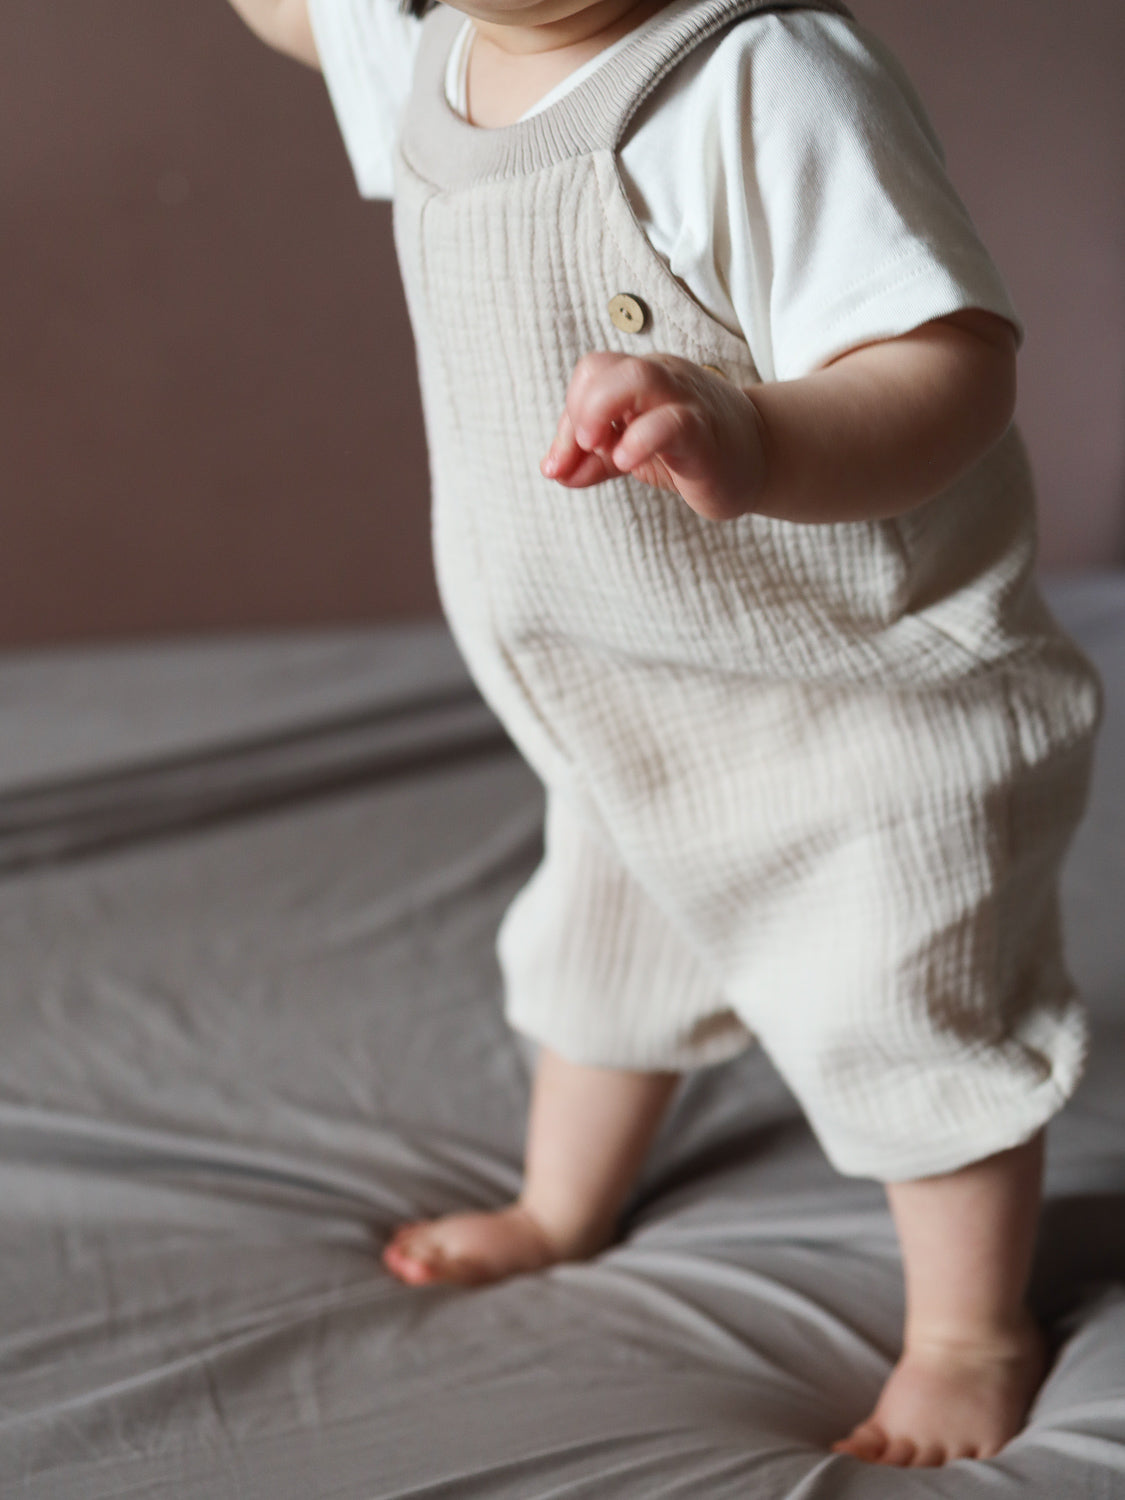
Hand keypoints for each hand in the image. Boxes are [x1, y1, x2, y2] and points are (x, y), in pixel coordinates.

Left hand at [541, 352, 766, 520]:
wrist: (760, 459)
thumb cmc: (690, 450)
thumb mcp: (632, 451)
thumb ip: (593, 460)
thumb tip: (554, 472)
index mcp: (638, 379)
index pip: (590, 376)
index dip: (569, 417)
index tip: (561, 465)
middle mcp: (660, 380)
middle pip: (604, 366)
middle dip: (578, 408)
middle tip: (581, 447)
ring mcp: (685, 402)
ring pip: (638, 378)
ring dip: (600, 410)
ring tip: (596, 447)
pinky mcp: (704, 435)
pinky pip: (672, 422)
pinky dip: (641, 439)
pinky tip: (626, 462)